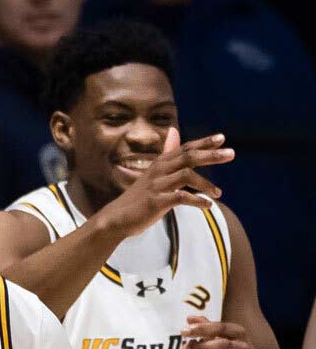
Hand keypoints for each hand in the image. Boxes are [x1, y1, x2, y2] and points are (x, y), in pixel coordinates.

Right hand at [94, 127, 230, 236]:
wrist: (117, 218)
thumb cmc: (139, 196)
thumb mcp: (153, 172)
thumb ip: (167, 154)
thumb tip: (174, 130)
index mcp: (160, 163)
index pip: (184, 148)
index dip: (203, 142)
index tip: (222, 138)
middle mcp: (158, 171)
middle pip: (188, 157)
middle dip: (211, 155)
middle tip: (231, 153)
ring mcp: (157, 186)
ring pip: (186, 175)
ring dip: (206, 184)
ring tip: (218, 193)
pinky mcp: (156, 201)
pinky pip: (181, 197)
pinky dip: (197, 201)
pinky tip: (207, 205)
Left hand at [183, 317, 263, 348]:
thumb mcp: (224, 336)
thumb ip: (207, 327)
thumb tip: (189, 318)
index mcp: (239, 334)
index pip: (222, 328)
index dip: (203, 328)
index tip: (184, 331)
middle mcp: (244, 348)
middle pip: (222, 346)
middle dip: (200, 347)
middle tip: (184, 348)